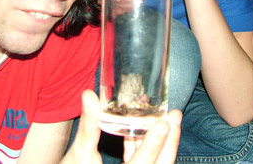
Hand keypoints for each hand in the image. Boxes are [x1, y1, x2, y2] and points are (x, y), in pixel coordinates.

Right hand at [62, 90, 180, 163]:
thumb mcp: (78, 154)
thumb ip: (87, 127)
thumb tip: (89, 95)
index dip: (153, 145)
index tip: (164, 124)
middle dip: (169, 141)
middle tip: (175, 115)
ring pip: (154, 163)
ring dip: (161, 142)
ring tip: (167, 118)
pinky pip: (143, 161)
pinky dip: (146, 146)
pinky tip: (144, 128)